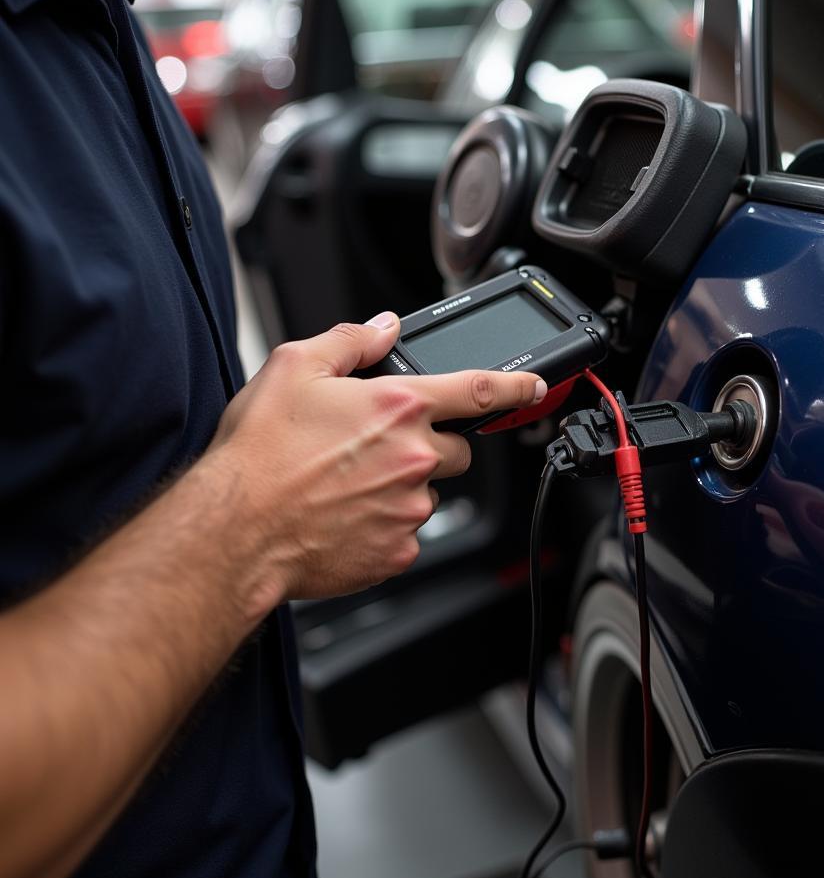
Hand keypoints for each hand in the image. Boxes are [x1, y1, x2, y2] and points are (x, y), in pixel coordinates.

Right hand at [208, 314, 545, 613]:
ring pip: (428, 492)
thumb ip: (351, 341)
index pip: (478, 390)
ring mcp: (409, 508)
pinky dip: (384, 525)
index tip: (534, 388)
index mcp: (398, 407)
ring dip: (402, 487)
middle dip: (430, 445)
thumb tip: (382, 327)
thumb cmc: (259, 453)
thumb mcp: (294, 368)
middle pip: (456, 449)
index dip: (514, 387)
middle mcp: (414, 458)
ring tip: (347, 485)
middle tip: (378, 449)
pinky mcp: (398, 550)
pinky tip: (344, 515)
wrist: (235, 530)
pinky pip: (406, 533)